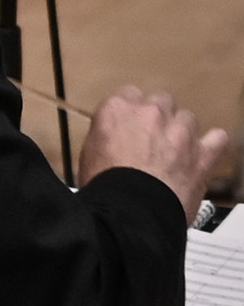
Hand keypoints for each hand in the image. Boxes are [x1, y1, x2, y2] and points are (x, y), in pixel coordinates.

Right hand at [80, 86, 237, 222]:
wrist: (130, 210)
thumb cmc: (104, 186)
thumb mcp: (88, 152)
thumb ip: (107, 134)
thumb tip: (115, 138)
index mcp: (118, 108)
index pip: (128, 94)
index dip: (129, 112)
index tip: (127, 125)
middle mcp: (151, 112)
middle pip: (161, 101)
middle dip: (157, 117)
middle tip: (149, 139)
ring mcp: (181, 132)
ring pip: (187, 118)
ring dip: (180, 131)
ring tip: (173, 151)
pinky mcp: (202, 153)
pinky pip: (217, 138)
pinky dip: (212, 144)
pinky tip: (203, 151)